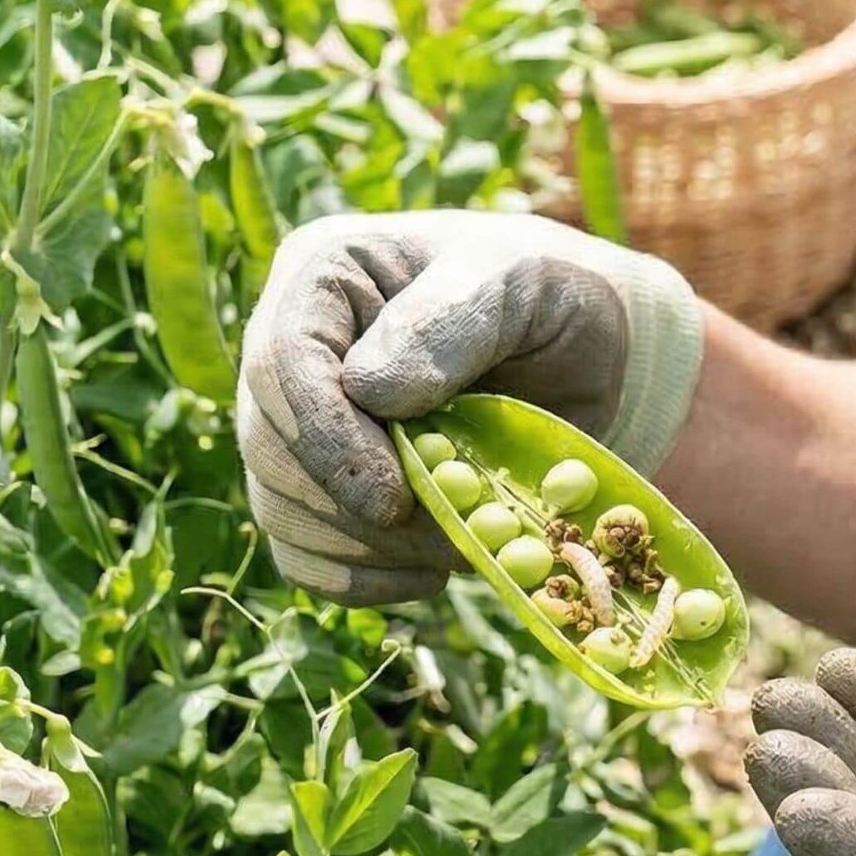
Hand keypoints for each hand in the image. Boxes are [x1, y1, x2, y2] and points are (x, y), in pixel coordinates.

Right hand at [238, 211, 702, 604]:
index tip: (391, 500)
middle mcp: (294, 348)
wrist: (584, 353)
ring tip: (460, 542)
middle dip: (354, 507)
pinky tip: (432, 574)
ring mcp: (300, 423)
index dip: (326, 440)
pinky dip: (362, 581)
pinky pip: (305, 556)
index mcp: (325, 274)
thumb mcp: (522, 284)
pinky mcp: (324, 486)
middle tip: (450, 530)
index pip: (280, 364)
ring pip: (282, 510)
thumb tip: (368, 389)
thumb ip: (451, 321)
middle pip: (270, 449)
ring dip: (366, 550)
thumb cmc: (552, 298)